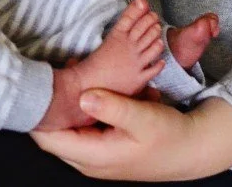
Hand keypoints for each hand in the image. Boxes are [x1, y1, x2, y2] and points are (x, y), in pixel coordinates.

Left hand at [32, 92, 231, 180]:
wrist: (192, 148)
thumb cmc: (170, 135)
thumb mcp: (144, 118)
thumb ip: (113, 107)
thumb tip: (83, 96)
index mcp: (94, 156)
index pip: (47, 138)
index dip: (38, 113)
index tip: (38, 85)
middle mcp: (89, 159)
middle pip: (54, 131)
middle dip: (52, 103)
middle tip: (56, 72)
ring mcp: (95, 154)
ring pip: (68, 125)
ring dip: (69, 101)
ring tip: (76, 71)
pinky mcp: (104, 145)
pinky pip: (83, 124)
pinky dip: (85, 104)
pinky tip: (96, 84)